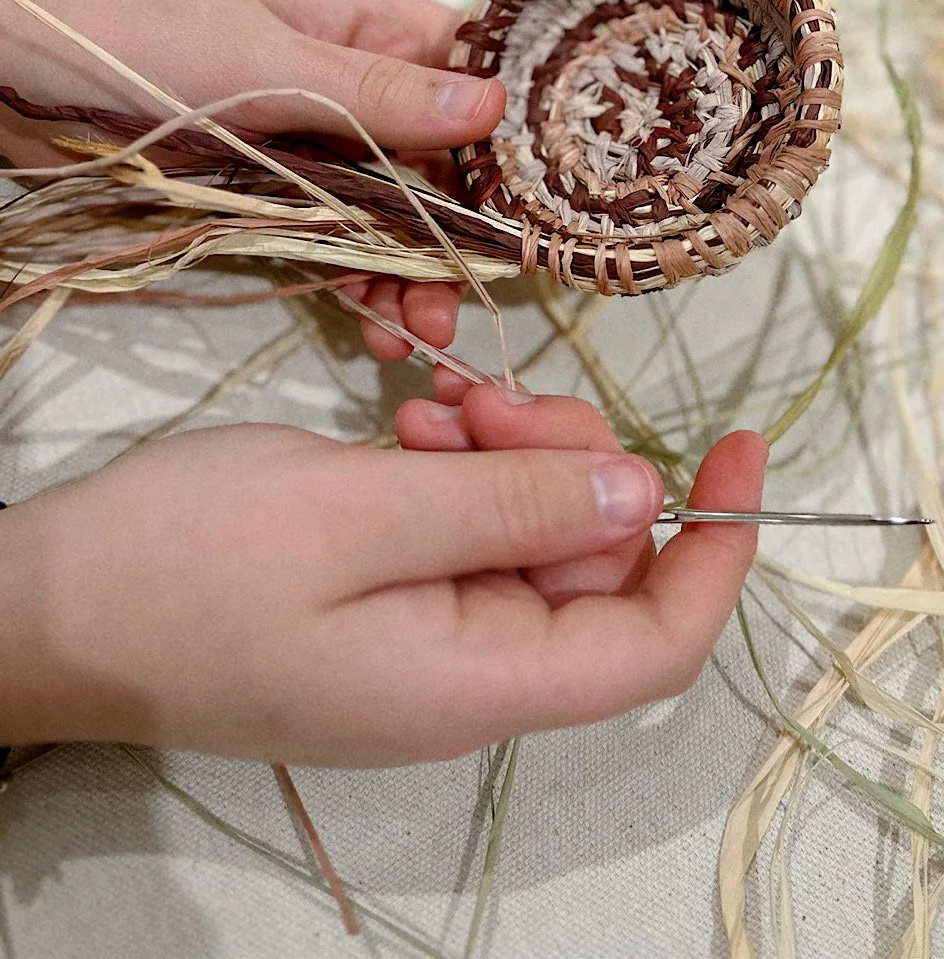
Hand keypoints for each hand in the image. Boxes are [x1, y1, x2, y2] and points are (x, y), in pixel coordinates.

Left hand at [0, 0, 503, 360]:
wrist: (8, 73)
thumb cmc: (136, 39)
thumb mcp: (263, 62)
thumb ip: (375, 93)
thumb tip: (494, 106)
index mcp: (363, 21)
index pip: (470, 70)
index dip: (513, 135)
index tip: (542, 208)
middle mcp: (352, 79)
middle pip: (441, 156)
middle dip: (462, 229)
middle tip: (471, 299)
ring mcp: (313, 139)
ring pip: (395, 208)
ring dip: (414, 269)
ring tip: (418, 335)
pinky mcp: (274, 190)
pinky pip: (339, 237)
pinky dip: (360, 278)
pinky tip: (372, 323)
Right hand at [0, 412, 766, 765]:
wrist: (45, 605)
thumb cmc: (187, 564)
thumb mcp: (357, 514)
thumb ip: (508, 508)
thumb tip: (645, 500)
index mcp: (479, 680)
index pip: (657, 642)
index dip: (719, 548)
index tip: (741, 441)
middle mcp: (470, 669)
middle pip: (593, 558)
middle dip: (568, 457)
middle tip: (487, 394)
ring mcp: (423, 630)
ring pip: (531, 525)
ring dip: (504, 447)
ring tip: (431, 398)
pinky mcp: (382, 590)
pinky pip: (464, 520)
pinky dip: (455, 460)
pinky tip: (408, 417)